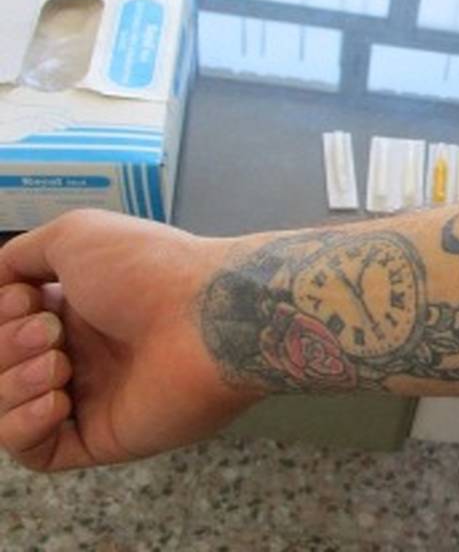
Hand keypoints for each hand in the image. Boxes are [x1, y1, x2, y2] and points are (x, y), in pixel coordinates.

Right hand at [0, 211, 256, 470]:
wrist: (210, 318)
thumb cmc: (147, 270)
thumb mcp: (75, 235)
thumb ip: (23, 255)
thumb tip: (2, 283)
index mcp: (77, 308)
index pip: (7, 326)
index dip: (3, 315)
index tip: (26, 298)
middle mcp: (82, 353)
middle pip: (3, 366)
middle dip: (6, 347)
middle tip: (51, 331)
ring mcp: (91, 397)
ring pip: (7, 407)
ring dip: (12, 383)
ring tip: (58, 363)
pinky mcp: (101, 438)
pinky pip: (34, 451)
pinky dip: (24, 425)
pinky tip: (57, 399)